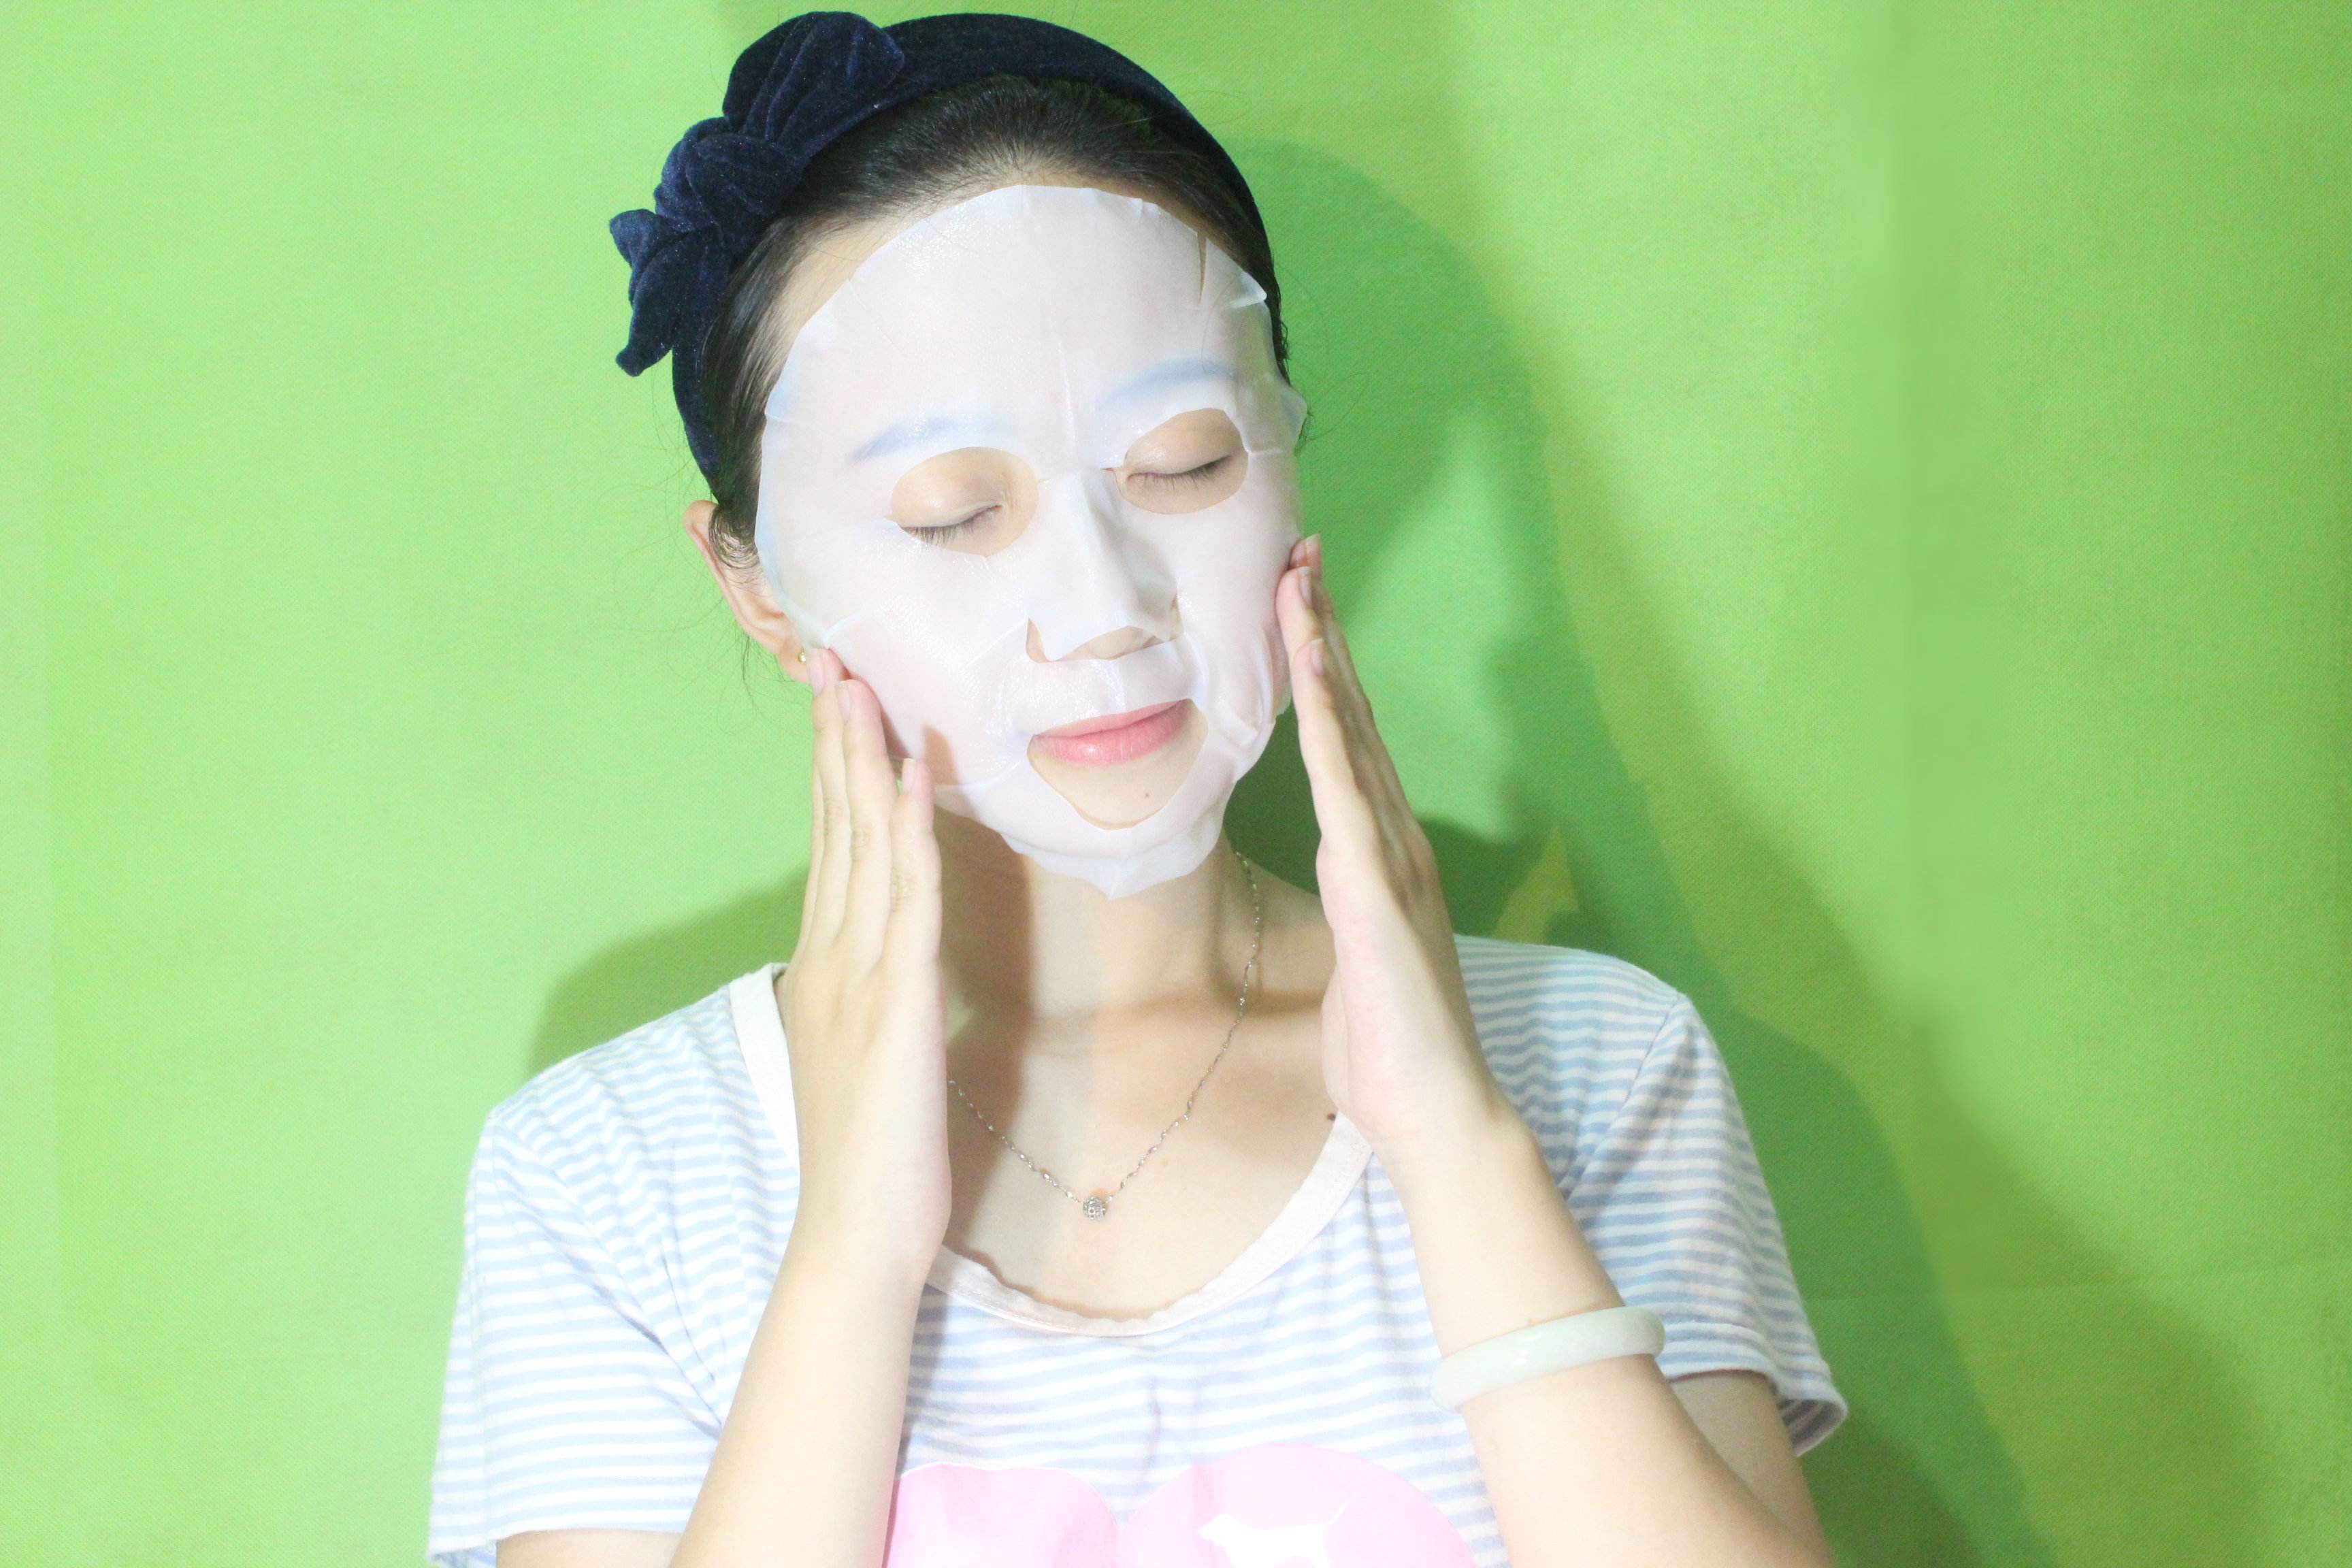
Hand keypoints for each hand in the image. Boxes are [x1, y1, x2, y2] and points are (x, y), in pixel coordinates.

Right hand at [776, 650, 949, 1290]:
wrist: (855, 1237)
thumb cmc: (872, 1157)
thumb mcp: (865, 1054)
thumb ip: (869, 995)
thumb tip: (886, 954)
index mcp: (825, 968)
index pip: (828, 847)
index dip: (831, 770)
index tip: (835, 701)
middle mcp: (830, 959)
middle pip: (833, 829)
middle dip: (835, 742)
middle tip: (835, 660)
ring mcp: (857, 978)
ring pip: (860, 847)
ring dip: (862, 762)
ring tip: (862, 688)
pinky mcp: (897, 1004)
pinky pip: (903, 900)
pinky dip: (904, 832)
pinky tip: (907, 777)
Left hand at [1275, 536, 1518, 1165]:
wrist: (1435, 1110)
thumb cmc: (1391, 1048)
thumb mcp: (1359, 962)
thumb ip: (1355, 914)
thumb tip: (1342, 891)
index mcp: (1385, 854)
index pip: (1350, 744)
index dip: (1326, 672)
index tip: (1301, 604)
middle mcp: (1393, 839)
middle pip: (1353, 715)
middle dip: (1324, 631)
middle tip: (1301, 553)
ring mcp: (1389, 855)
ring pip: (1350, 732)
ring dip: (1322, 653)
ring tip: (1298, 581)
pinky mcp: (1373, 885)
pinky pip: (1344, 784)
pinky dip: (1327, 720)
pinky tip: (1308, 667)